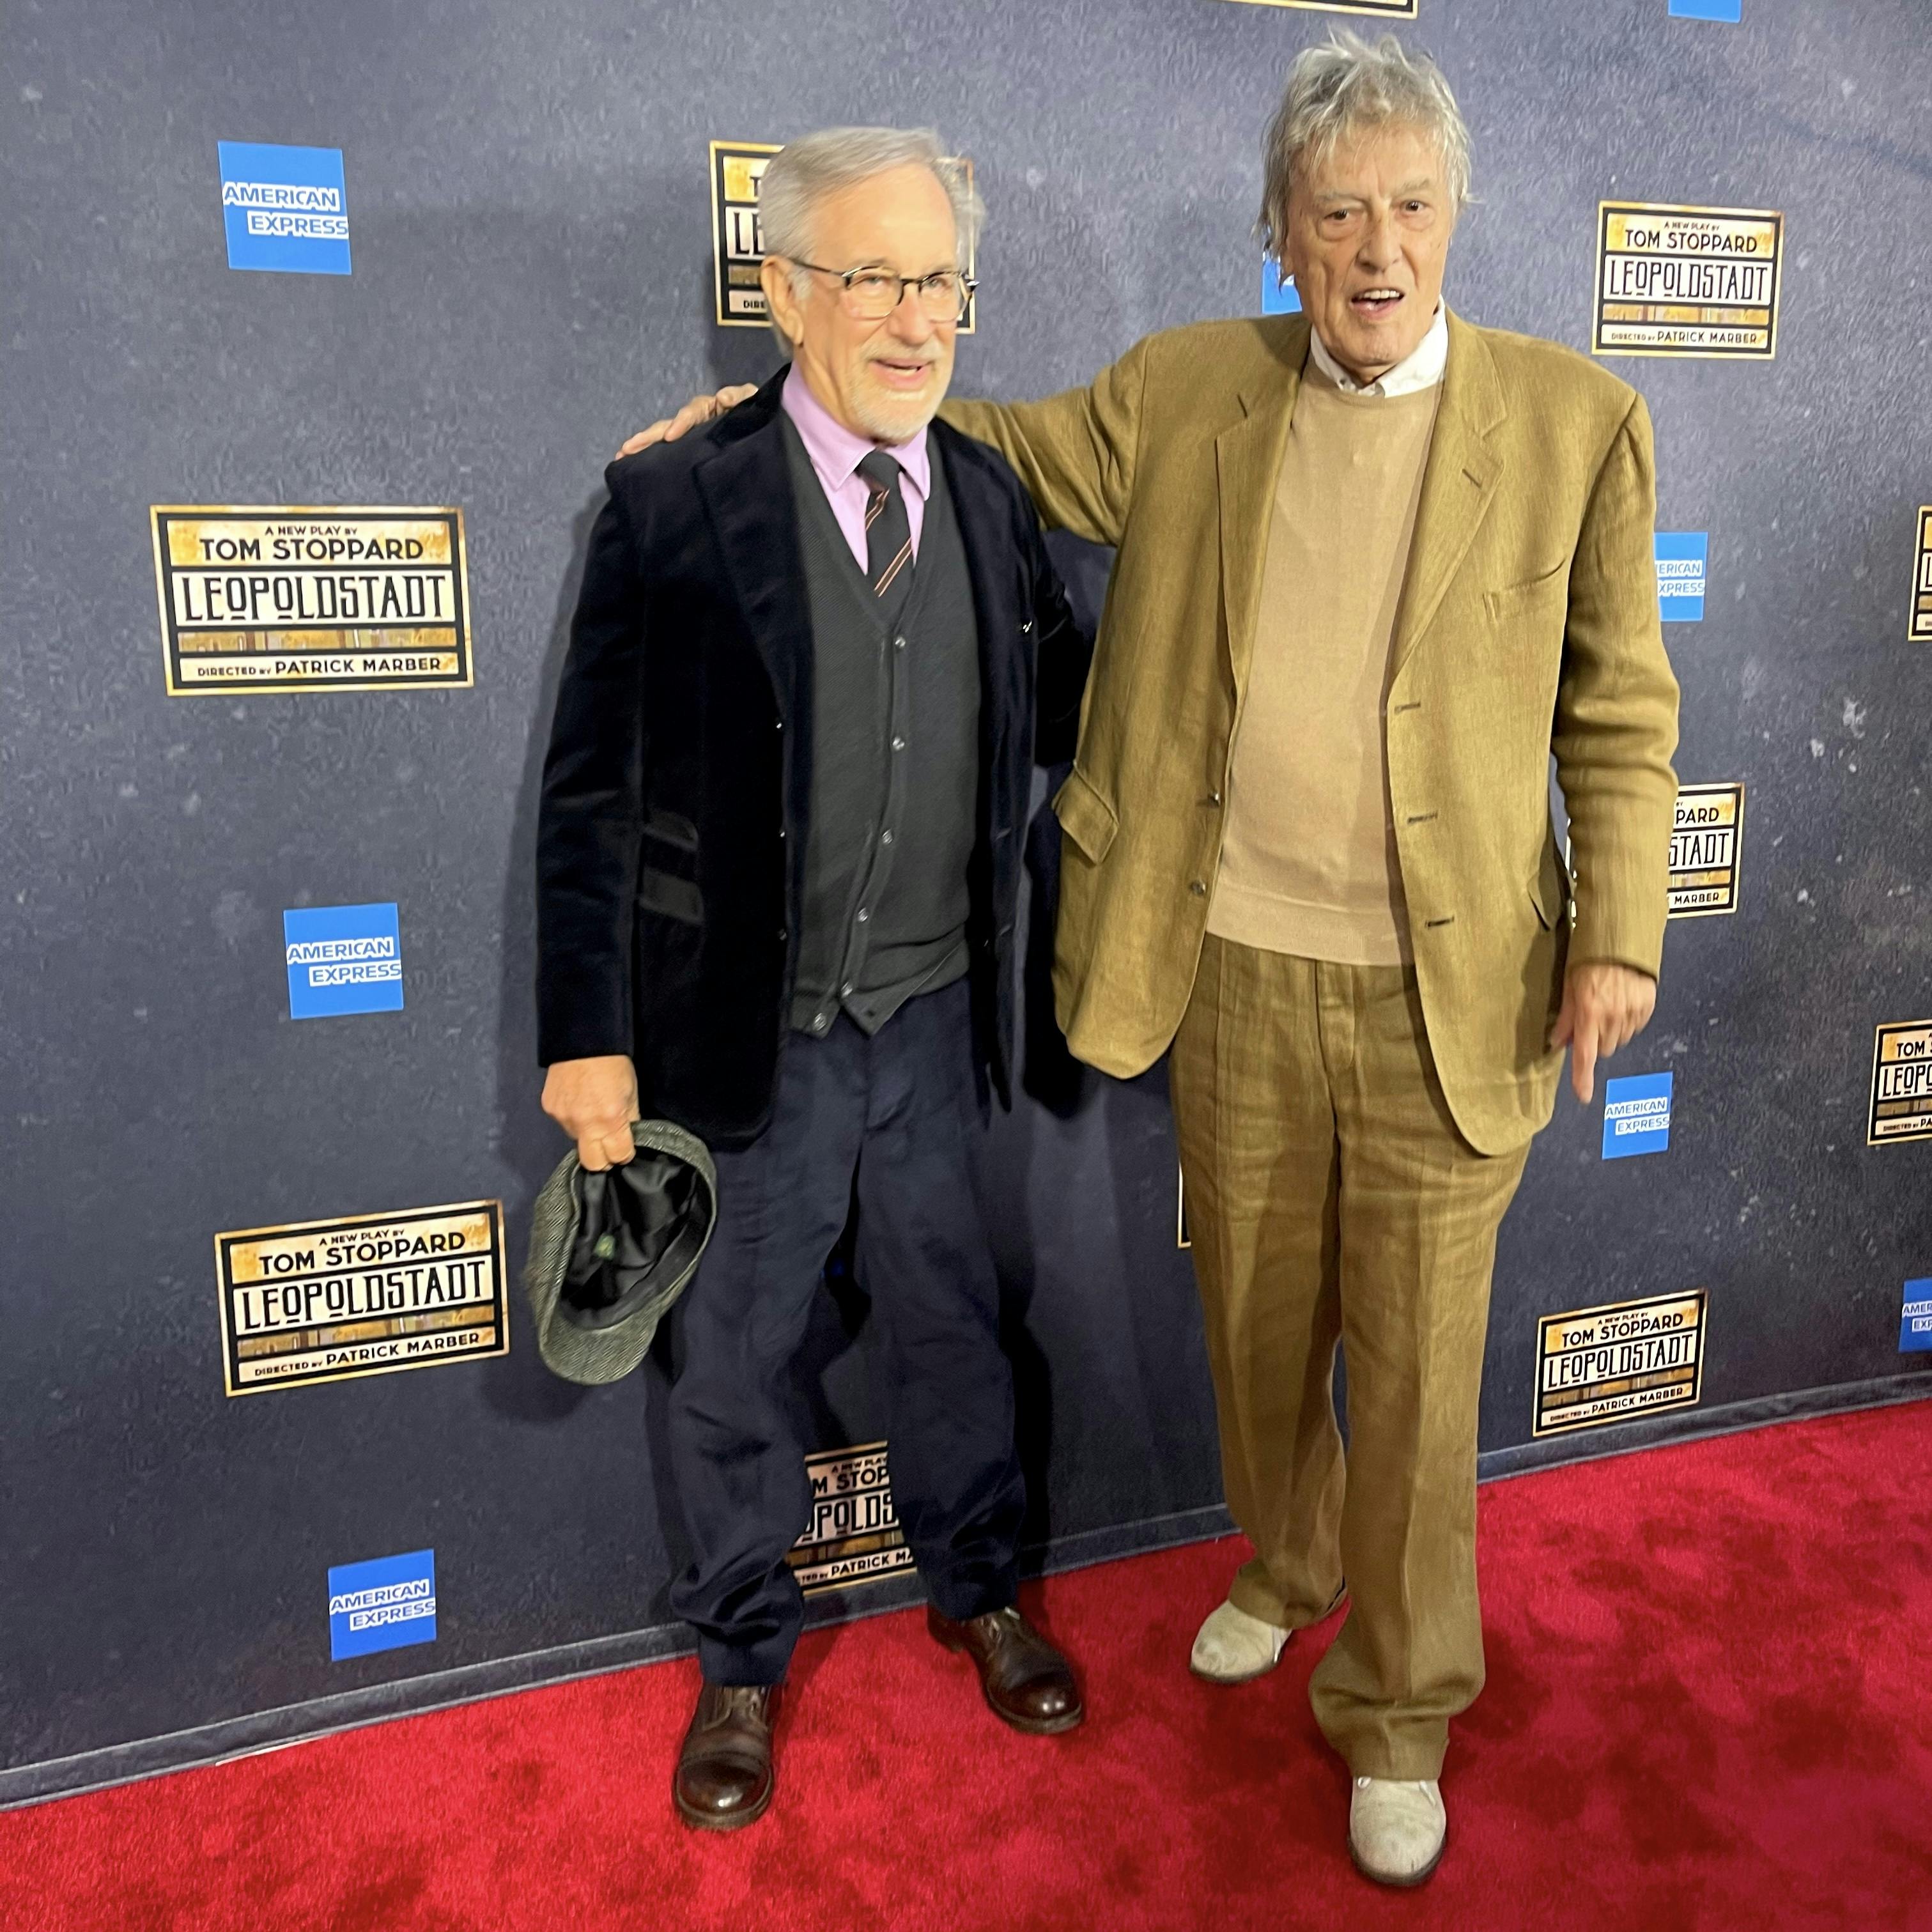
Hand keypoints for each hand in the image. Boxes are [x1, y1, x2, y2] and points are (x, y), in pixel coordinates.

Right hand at [541, 1054, 640, 1169]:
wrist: (582, 1039)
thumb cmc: (614, 1064)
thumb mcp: (631, 1092)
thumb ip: (629, 1120)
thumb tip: (628, 1137)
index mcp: (610, 1120)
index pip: (618, 1156)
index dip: (624, 1154)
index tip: (625, 1148)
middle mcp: (585, 1124)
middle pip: (593, 1164)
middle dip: (603, 1158)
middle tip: (608, 1144)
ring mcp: (564, 1118)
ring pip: (577, 1142)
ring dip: (587, 1135)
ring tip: (592, 1112)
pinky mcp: (550, 1109)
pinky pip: (564, 1124)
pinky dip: (573, 1119)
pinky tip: (578, 1102)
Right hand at [615, 386, 757, 458]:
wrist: (764, 428)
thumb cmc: (758, 412)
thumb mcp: (753, 400)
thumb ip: (741, 397)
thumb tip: (723, 398)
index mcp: (709, 409)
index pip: (691, 413)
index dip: (681, 422)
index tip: (671, 435)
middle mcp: (696, 421)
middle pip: (668, 426)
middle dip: (648, 437)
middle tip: (627, 448)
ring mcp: (693, 436)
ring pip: (665, 439)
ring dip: (644, 446)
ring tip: (623, 455)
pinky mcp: (694, 451)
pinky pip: (672, 454)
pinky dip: (654, 457)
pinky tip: (636, 465)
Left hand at [1550, 963, 1656, 1106]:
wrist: (1621, 939)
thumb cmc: (1590, 957)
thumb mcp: (1569, 986)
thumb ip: (1565, 1018)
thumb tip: (1558, 1041)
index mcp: (1589, 1013)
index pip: (1585, 1055)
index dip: (1583, 1077)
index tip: (1584, 1095)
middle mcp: (1612, 1016)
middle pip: (1603, 1048)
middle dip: (1596, 1040)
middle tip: (1592, 1019)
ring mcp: (1632, 1012)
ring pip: (1620, 1039)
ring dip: (1612, 1030)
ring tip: (1607, 1005)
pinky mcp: (1647, 1006)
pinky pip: (1636, 1026)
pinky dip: (1628, 1020)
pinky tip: (1622, 1002)